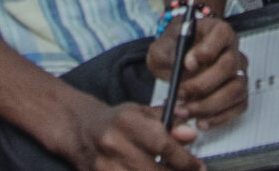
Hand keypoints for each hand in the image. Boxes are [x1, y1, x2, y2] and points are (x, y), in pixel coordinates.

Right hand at [63, 95, 203, 170]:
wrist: (79, 129)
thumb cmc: (115, 121)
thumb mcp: (141, 112)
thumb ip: (168, 122)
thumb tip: (191, 134)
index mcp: (126, 121)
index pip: (162, 143)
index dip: (184, 159)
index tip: (198, 166)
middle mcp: (113, 144)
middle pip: (154, 170)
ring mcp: (105, 166)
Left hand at [147, 14, 247, 129]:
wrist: (173, 63)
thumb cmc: (171, 51)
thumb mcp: (162, 46)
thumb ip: (169, 53)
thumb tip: (181, 66)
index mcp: (217, 30)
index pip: (222, 34)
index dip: (206, 50)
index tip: (187, 64)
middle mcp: (232, 50)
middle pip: (228, 66)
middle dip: (202, 85)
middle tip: (180, 94)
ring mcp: (238, 72)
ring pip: (236, 89)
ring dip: (209, 105)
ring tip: (186, 111)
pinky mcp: (239, 93)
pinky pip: (238, 106)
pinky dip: (219, 117)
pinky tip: (201, 120)